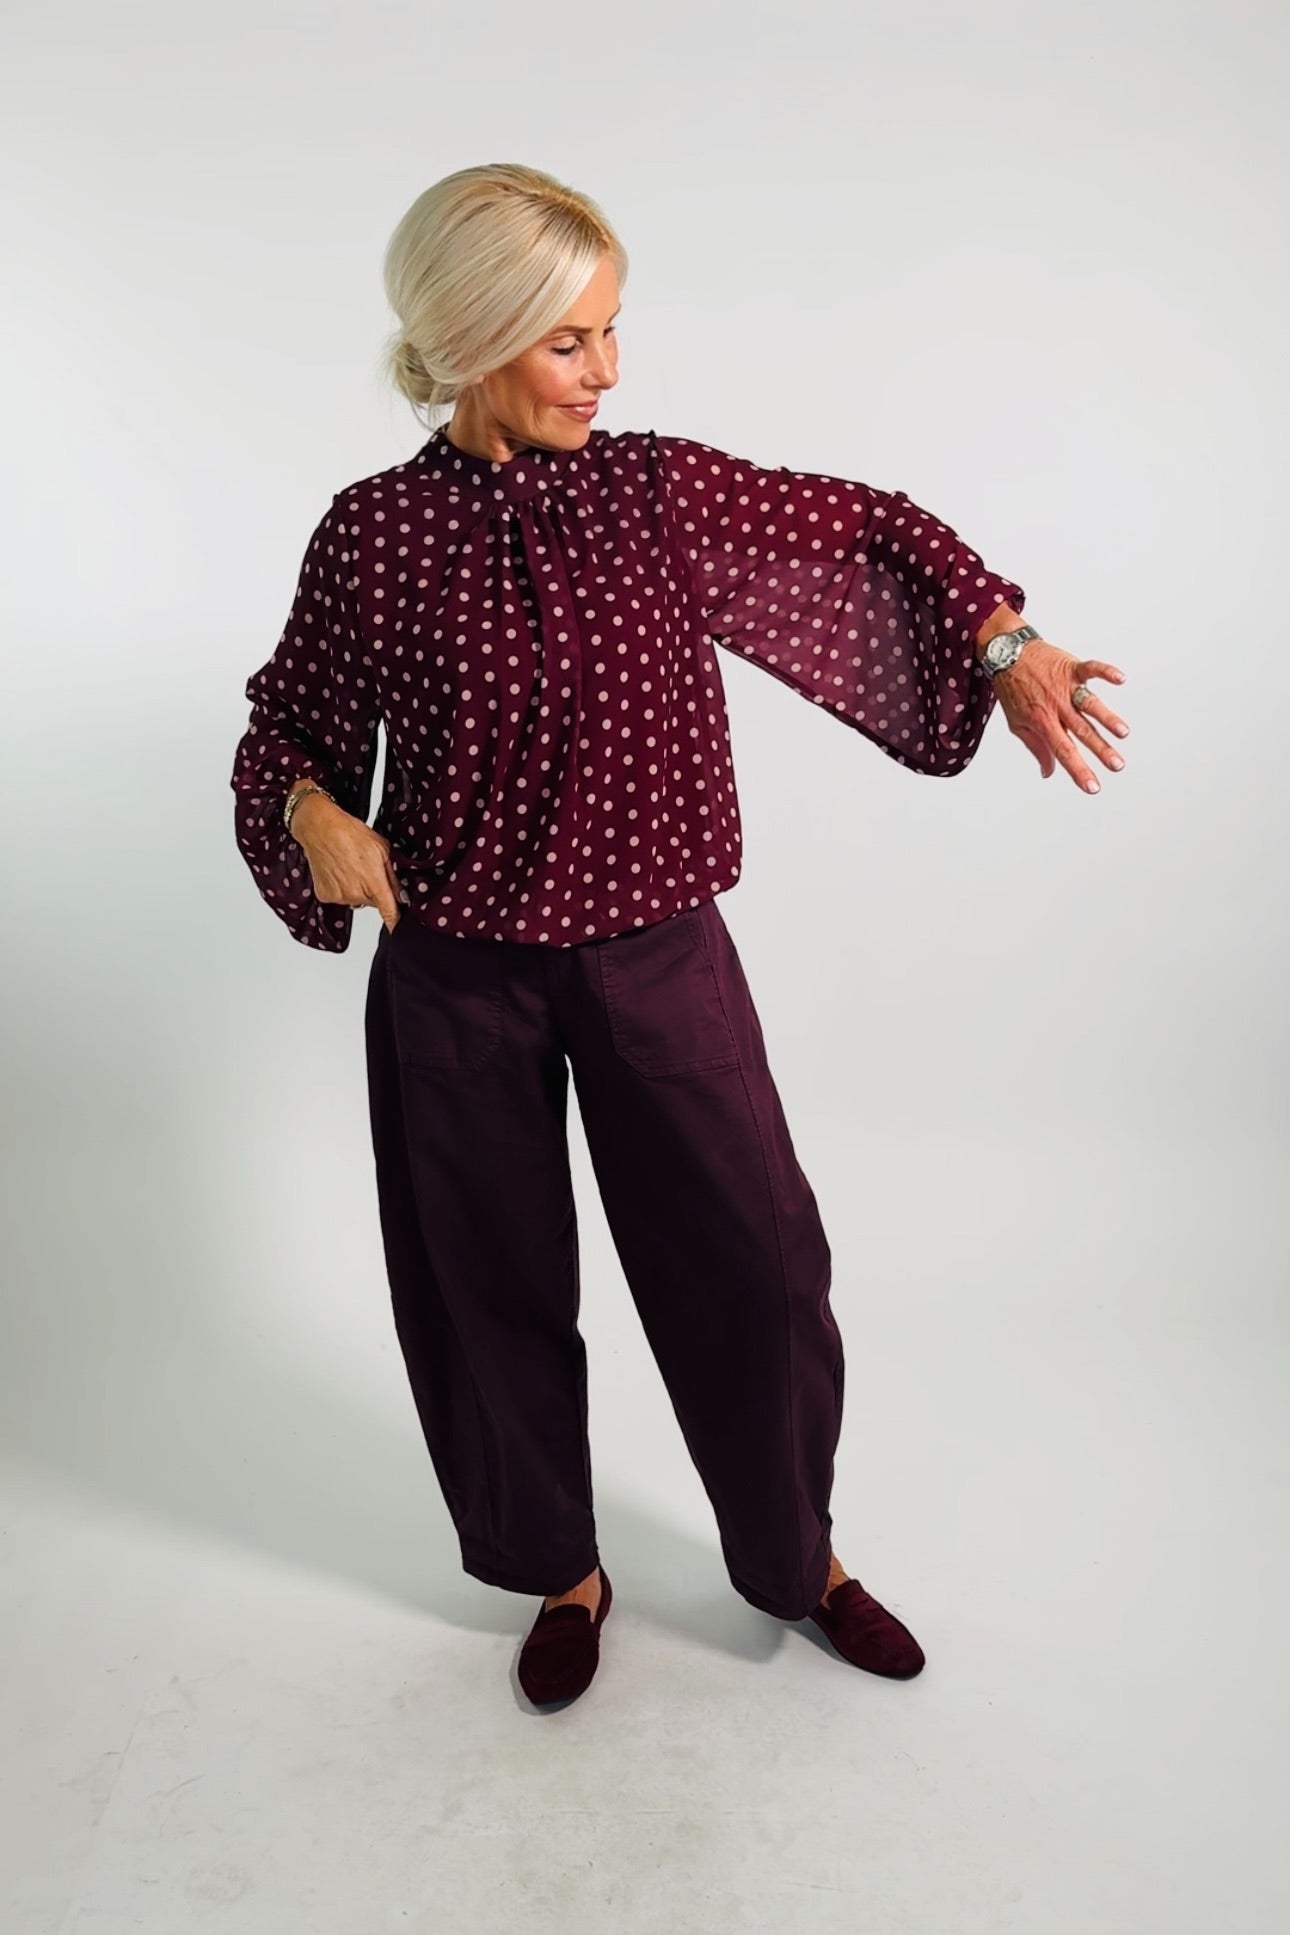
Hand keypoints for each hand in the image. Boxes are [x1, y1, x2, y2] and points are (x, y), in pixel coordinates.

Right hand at [289, 792, 405, 928]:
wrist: (320, 828)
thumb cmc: (350, 833)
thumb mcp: (382, 849)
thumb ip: (393, 876)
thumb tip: (402, 896)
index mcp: (374, 883)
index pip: (389, 913)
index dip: (395, 922)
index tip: (398, 930)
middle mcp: (357, 894)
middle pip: (372, 902)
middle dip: (373, 890)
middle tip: (365, 869)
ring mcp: (340, 897)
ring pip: (356, 900)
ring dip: (356, 889)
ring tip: (350, 867)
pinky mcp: (325, 896)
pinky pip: (340, 897)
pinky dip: (340, 888)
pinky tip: (338, 871)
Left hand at [990, 638, 1128, 791]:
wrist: (1006, 654)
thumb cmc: (1012, 690)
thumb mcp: (1017, 723)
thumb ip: (1036, 748)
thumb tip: (1048, 772)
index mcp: (1043, 722)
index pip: (1063, 751)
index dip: (1078, 770)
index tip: (1093, 787)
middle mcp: (1057, 706)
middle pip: (1082, 731)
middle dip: (1101, 749)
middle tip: (1117, 765)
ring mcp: (1065, 686)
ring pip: (1089, 704)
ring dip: (1107, 718)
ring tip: (1123, 732)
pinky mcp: (1071, 668)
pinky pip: (1090, 669)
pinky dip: (1105, 672)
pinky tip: (1120, 679)